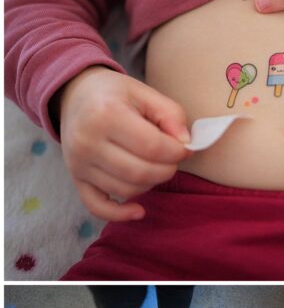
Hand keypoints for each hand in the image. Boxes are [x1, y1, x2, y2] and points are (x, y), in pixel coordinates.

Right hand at [58, 65, 189, 221]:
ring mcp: (78, 164)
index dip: (176, 152)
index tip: (183, 148)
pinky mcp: (76, 179)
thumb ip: (170, 113)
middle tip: (172, 160)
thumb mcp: (143, 93)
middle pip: (140, 172)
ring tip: (154, 167)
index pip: (152, 146)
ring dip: (150, 184)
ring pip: (126, 189)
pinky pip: (98, 207)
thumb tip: (186, 144)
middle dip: (166, 170)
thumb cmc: (113, 95)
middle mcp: (88, 141)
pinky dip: (120, 214)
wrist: (74, 98)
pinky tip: (139, 210)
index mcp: (106, 114)